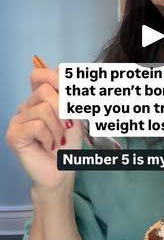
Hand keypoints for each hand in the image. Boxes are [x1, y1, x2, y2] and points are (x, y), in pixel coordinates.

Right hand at [6, 65, 82, 192]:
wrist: (62, 170)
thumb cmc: (68, 144)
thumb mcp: (74, 114)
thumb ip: (68, 93)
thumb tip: (61, 69)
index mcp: (39, 99)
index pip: (39, 75)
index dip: (55, 79)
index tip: (69, 97)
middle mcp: (26, 106)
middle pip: (45, 90)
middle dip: (62, 109)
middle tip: (65, 127)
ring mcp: (17, 119)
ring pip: (42, 109)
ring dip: (57, 127)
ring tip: (56, 140)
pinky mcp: (13, 134)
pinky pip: (36, 125)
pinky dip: (48, 136)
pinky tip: (46, 145)